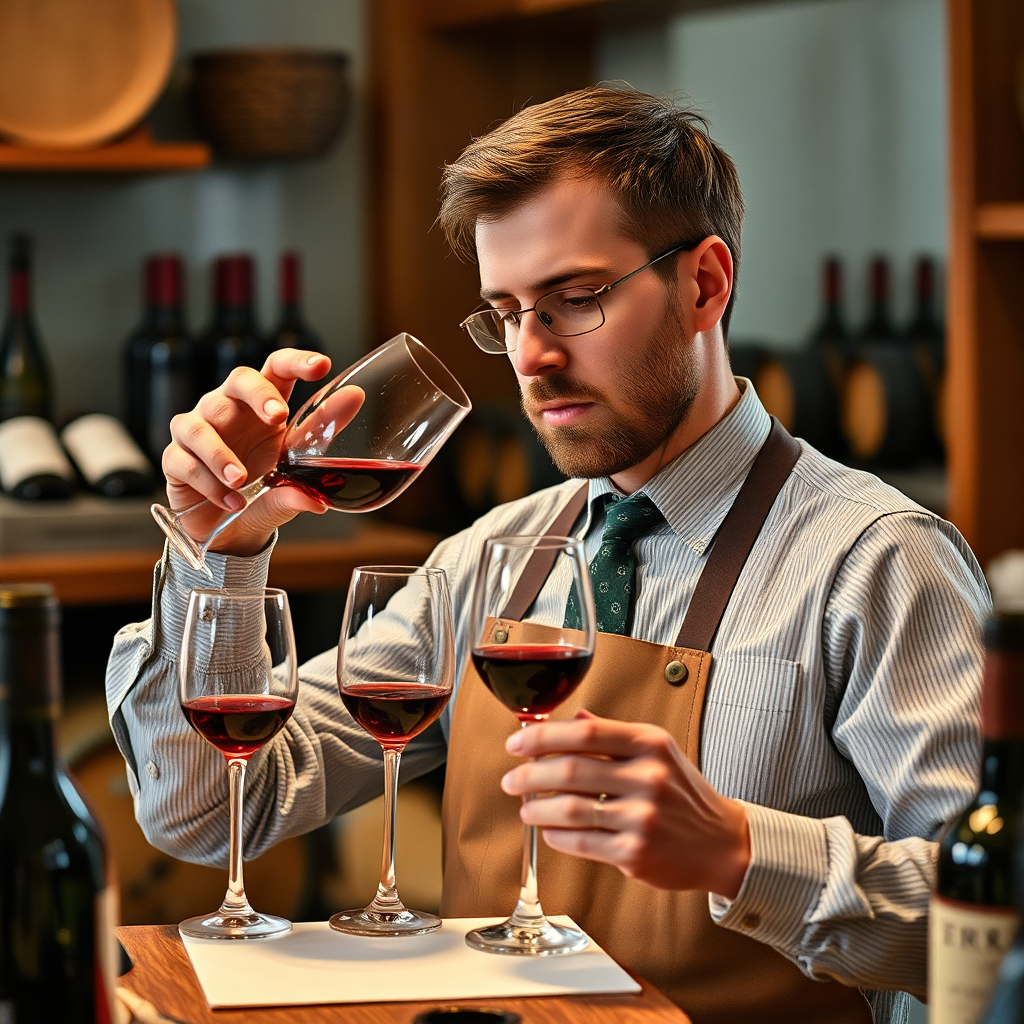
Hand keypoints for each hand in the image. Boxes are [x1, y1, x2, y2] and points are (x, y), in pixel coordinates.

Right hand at [164, 349, 358, 555]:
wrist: (233, 530)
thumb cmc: (263, 488)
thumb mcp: (297, 470)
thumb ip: (320, 440)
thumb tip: (355, 401)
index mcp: (263, 405)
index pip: (276, 368)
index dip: (296, 361)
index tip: (321, 365)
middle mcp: (229, 408)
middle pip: (239, 379)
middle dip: (259, 394)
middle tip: (278, 417)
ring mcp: (197, 429)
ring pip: (200, 425)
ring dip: (221, 454)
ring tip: (241, 480)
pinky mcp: (174, 459)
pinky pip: (184, 462)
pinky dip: (209, 483)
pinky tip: (231, 501)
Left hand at [501, 709, 750, 898]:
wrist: (722, 842)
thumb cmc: (681, 792)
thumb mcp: (656, 750)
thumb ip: (611, 733)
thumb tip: (571, 717)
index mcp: (649, 743)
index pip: (584, 732)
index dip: (542, 736)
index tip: (516, 743)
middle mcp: (648, 778)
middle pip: (570, 771)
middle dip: (529, 775)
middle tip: (510, 780)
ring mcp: (643, 818)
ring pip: (569, 810)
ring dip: (536, 809)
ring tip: (525, 808)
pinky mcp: (636, 854)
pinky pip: (581, 843)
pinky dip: (555, 836)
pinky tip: (548, 831)